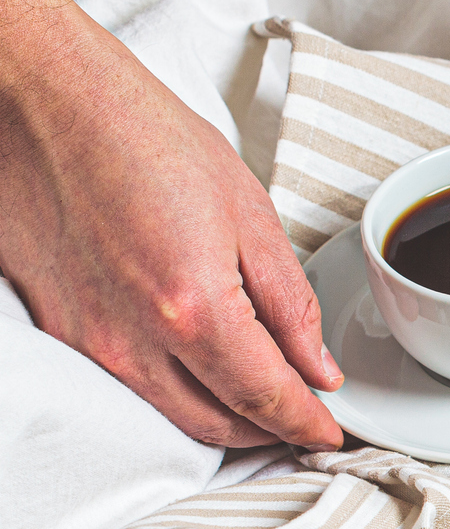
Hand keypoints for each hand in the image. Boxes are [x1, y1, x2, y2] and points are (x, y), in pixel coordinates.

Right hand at [0, 0, 342, 450]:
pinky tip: (200, 373)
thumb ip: (290, 303)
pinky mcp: (57, 327)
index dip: (307, 424)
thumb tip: (317, 366)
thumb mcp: (248, 211)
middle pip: (219, 424)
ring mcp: (87, 338)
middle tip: (304, 419)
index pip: (266, 398)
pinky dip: (175, 395)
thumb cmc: (138, 132)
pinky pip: (129, 387)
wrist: (40, 97)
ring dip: (224, 422)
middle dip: (271, 431)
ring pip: (171, 416)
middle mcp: (133, 338)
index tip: (330, 432)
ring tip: (263, 405)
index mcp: (192, 307)